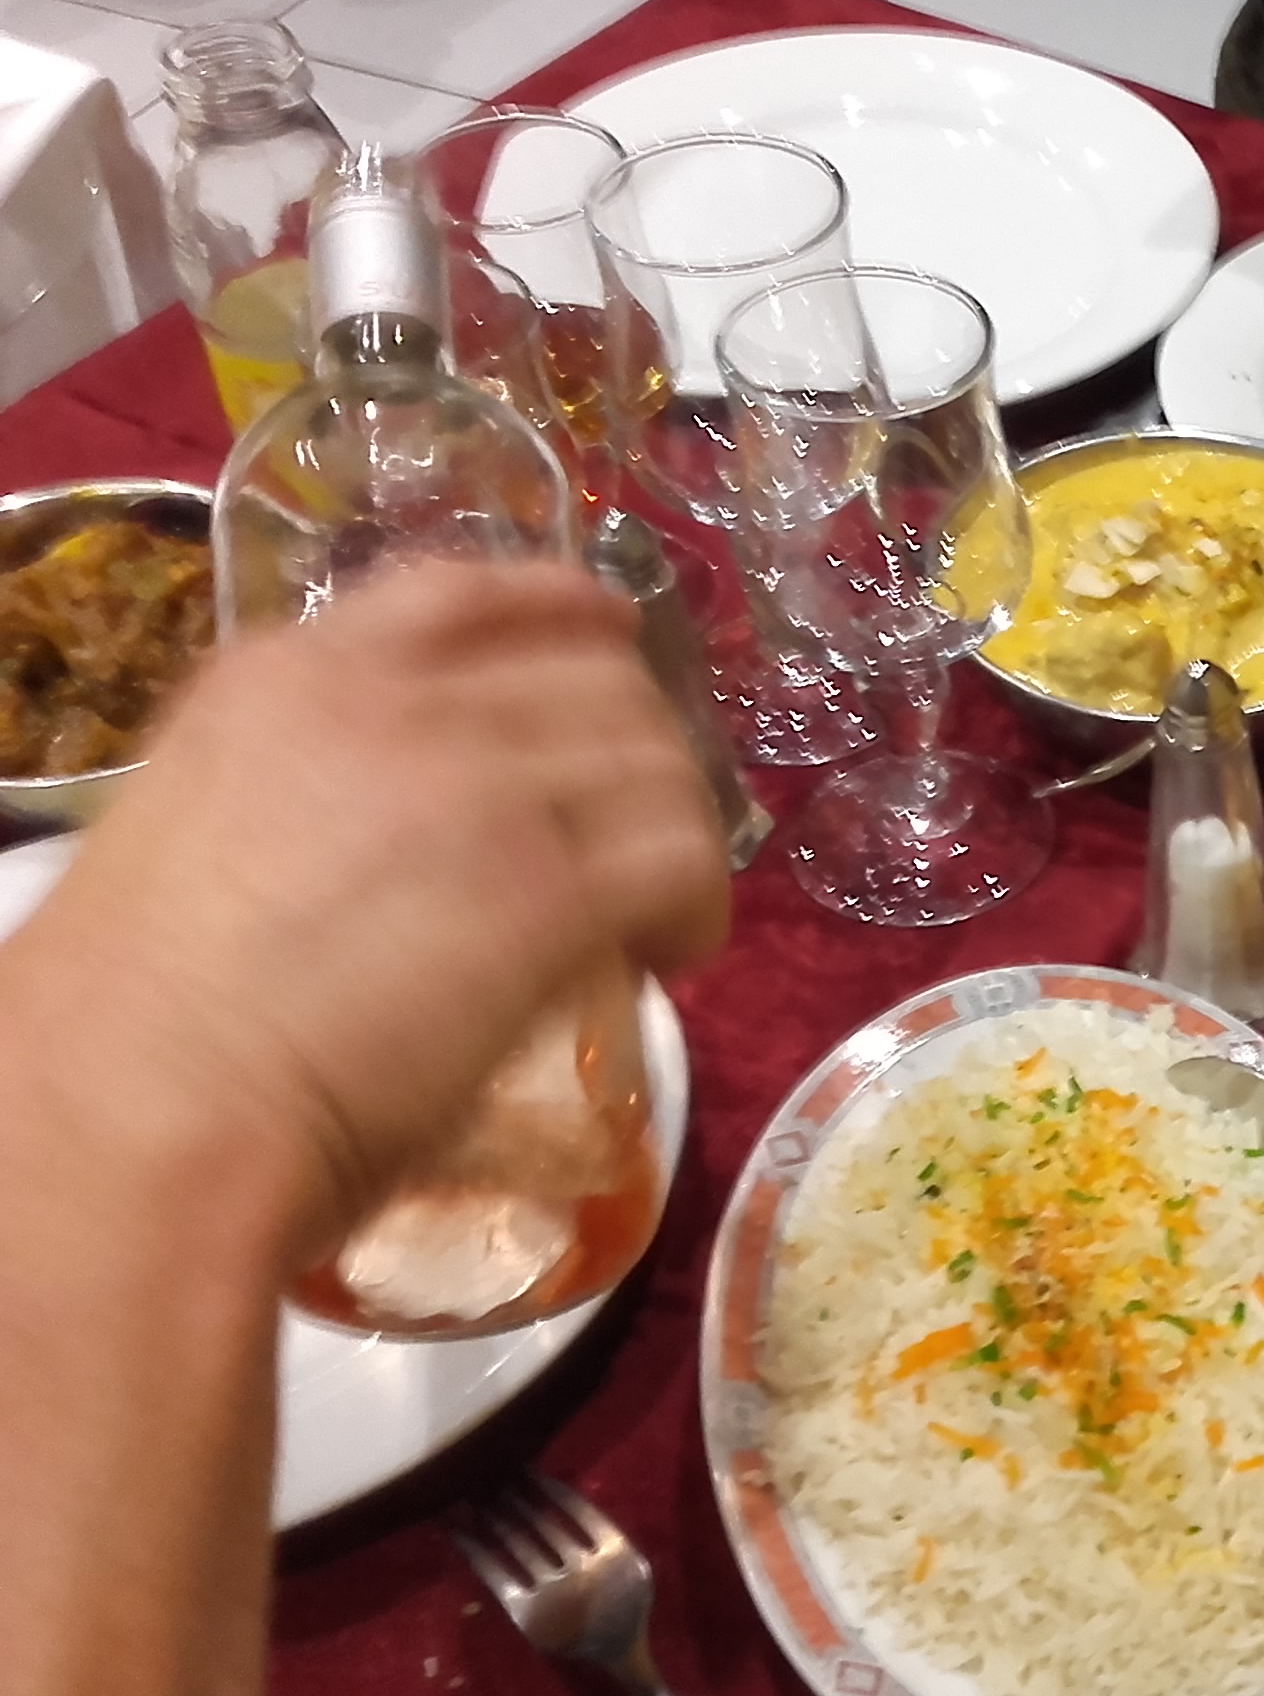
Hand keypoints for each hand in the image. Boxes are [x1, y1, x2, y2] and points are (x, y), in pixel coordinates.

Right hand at [0, 561, 729, 1258]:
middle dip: (639, 749)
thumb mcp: (204, 824)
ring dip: (675, 833)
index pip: (464, 592)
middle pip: (593, 677)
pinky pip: (681, 860)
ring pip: (655, 765)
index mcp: (291, 675)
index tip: (608, 638)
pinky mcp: (546, 888)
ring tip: (656, 915)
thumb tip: (400, 830)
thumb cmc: (134, 1016)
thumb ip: (310, 784)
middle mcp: (394, 702)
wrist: (140, 1102)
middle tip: (637, 833)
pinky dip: (698, 904)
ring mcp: (478, 785)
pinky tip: (669, 957)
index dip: (560, 609)